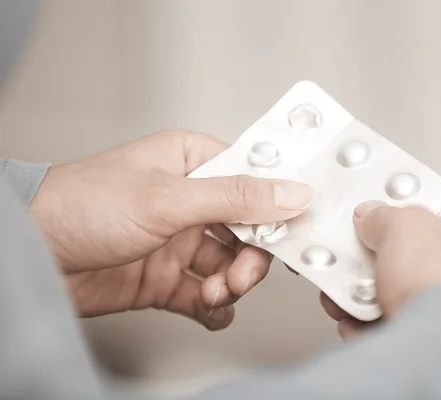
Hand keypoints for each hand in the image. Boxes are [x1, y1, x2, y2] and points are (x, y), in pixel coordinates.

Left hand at [30, 130, 312, 329]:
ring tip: (211, 295)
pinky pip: (205, 295)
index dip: (275, 208)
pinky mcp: (165, 277)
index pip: (253, 182)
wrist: (32, 253)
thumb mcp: (168, 197)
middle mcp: (190, 201)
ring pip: (229, 266)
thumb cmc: (82, 205)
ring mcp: (178, 241)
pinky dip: (213, 307)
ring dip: (230, 285)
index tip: (291, 233)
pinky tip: (208, 310)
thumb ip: (235, 197)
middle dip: (249, 259)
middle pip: (247, 231)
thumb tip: (291, 192)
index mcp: (192, 163)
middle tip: (239, 277)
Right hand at [321, 202, 440, 368]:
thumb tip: (374, 217)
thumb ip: (388, 216)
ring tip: (367, 295)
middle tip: (378, 263)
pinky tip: (367, 324)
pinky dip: (390, 332)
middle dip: (401, 269)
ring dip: (391, 301)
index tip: (398, 226)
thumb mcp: (406, 224)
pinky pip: (419, 340)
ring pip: (429, 309)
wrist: (436, 352)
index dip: (424, 224)